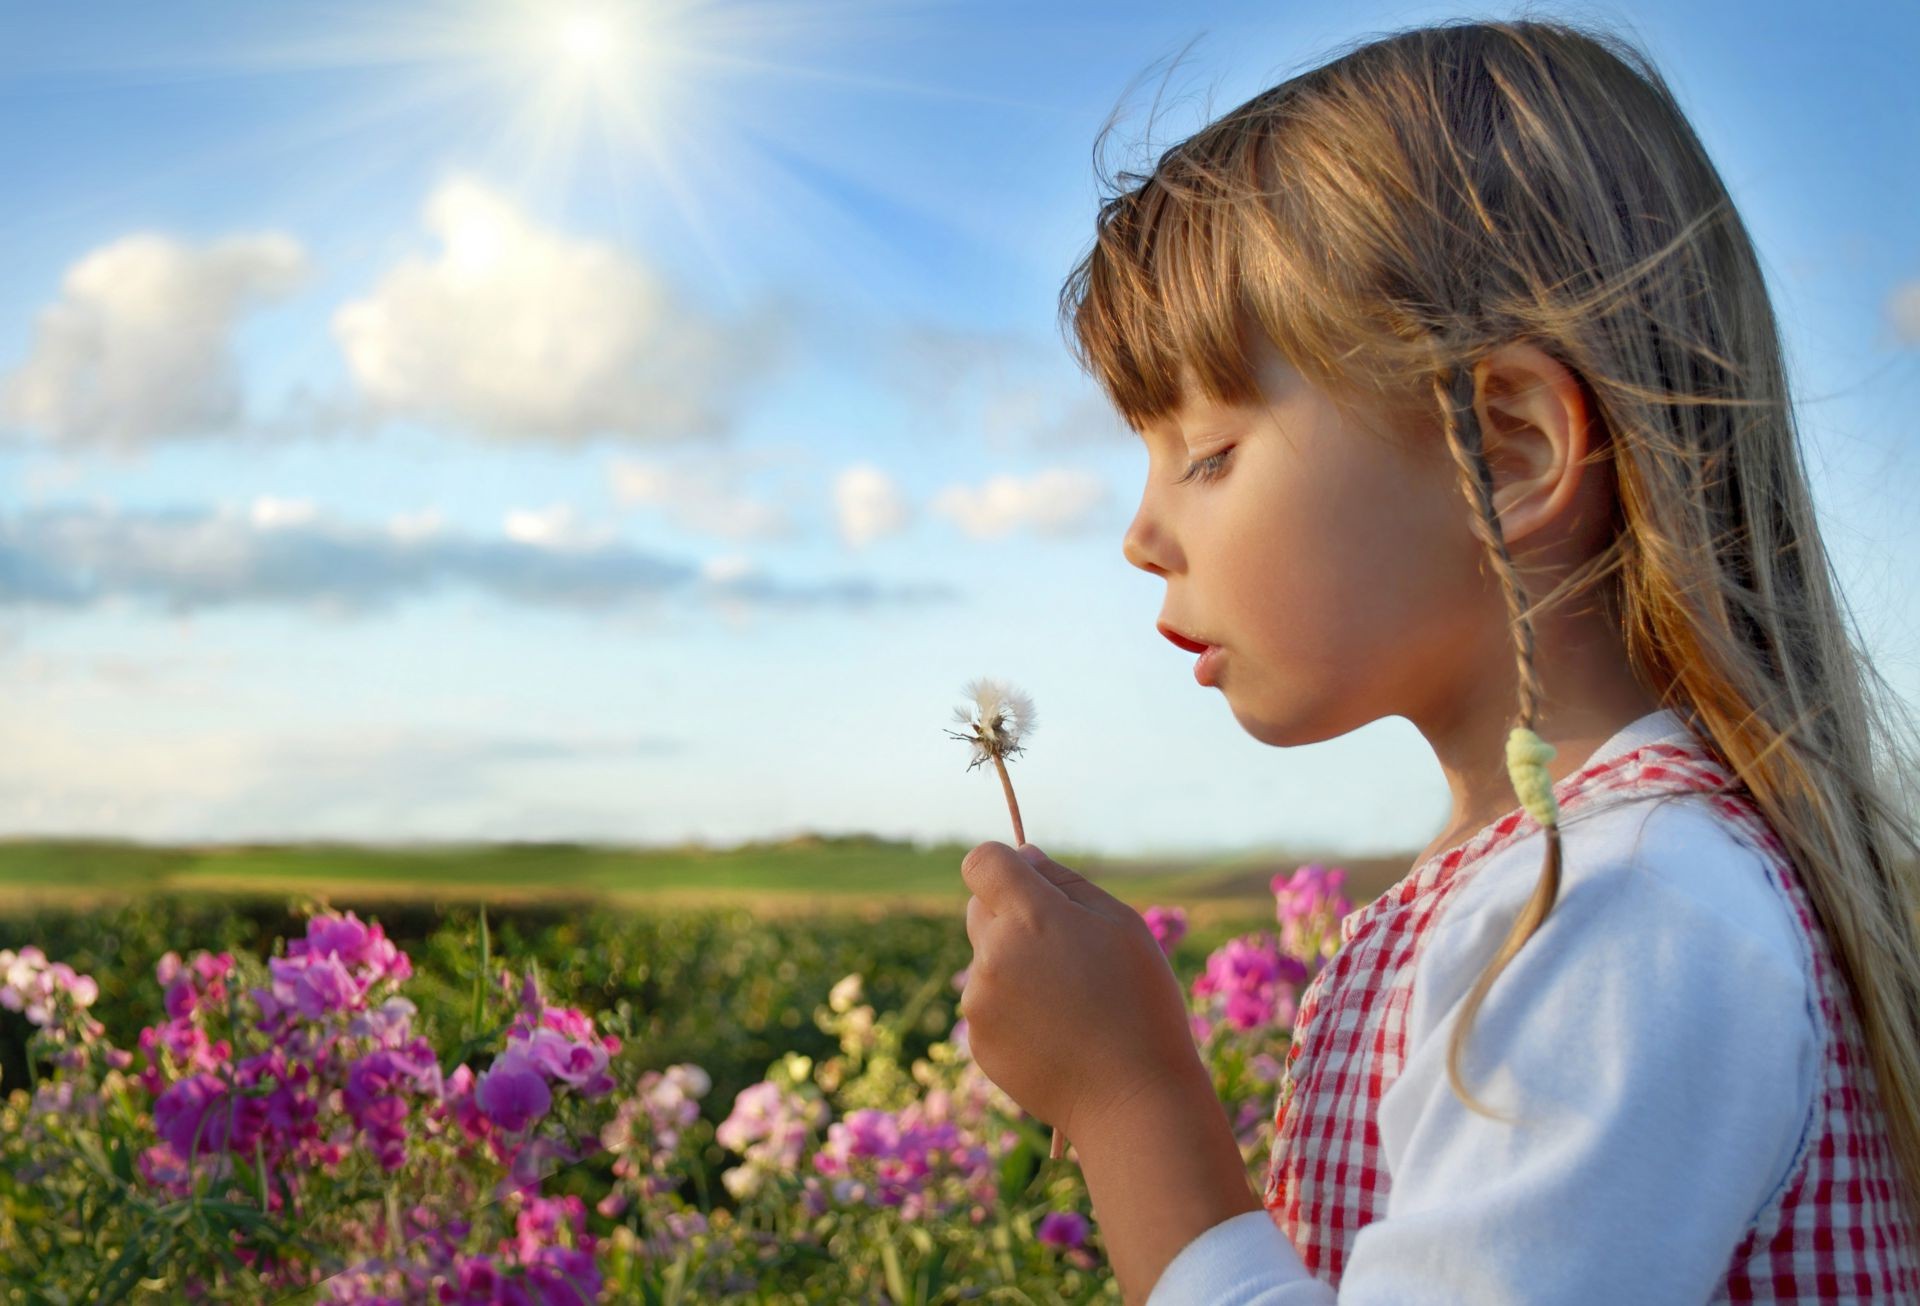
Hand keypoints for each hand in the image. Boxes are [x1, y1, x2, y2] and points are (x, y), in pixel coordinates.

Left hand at [958, 841, 1204, 1147]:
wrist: (1133, 1098)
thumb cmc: (1141, 1003)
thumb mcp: (1122, 925)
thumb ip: (1066, 882)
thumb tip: (1024, 858)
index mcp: (1031, 916)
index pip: (982, 863)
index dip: (1003, 867)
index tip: (1029, 885)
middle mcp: (994, 954)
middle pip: (978, 909)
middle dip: (1010, 916)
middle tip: (1064, 950)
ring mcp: (980, 1001)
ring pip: (986, 961)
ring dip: (1014, 967)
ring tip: (1069, 1003)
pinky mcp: (978, 1041)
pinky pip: (989, 1006)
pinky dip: (1013, 1010)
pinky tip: (1056, 1034)